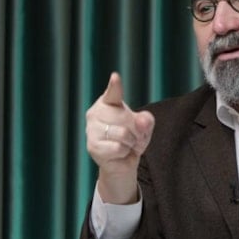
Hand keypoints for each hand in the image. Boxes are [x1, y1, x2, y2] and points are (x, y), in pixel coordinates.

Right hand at [85, 72, 154, 203]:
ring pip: (123, 134)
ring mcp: (91, 130)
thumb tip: (141, 122)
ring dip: (131, 142)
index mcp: (108, 103)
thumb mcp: (144, 127)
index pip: (113, 93)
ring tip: (125, 144)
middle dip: (136, 130)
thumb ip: (146, 120)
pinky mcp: (92, 146)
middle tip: (132, 136)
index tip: (115, 77)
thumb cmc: (132, 138)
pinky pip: (118, 148)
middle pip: (125, 117)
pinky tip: (118, 153)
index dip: (115, 85)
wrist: (123, 162)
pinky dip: (124, 152)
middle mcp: (96, 113)